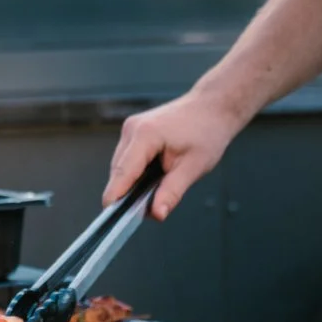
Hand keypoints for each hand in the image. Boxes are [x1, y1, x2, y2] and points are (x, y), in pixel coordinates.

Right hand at [103, 90, 244, 220]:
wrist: (212, 108)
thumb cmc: (206, 132)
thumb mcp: (194, 167)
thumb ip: (172, 191)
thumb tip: (157, 214)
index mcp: (145, 134)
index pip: (124, 171)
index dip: (116, 194)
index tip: (110, 214)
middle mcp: (132, 128)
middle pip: (120, 170)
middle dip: (128, 192)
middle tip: (147, 211)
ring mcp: (131, 128)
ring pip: (122, 165)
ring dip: (133, 181)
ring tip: (156, 191)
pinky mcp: (134, 130)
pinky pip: (127, 157)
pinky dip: (136, 171)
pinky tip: (153, 177)